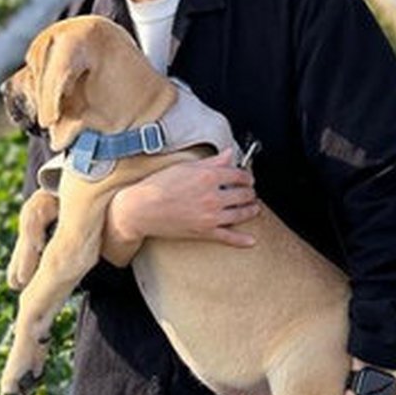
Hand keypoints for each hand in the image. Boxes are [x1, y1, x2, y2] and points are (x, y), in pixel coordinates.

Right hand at [112, 148, 259, 247]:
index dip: (246, 176)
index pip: (238, 175)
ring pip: (241, 213)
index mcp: (208, 177)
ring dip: (251, 210)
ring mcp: (211, 216)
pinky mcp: (205, 232)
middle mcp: (213, 197)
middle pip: (243, 194)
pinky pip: (228, 237)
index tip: (246, 177)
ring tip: (253, 208)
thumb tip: (229, 154)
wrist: (141, 209)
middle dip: (250, 192)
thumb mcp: (185, 167)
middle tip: (250, 191)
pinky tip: (251, 240)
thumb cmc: (158, 186)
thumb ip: (212, 161)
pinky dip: (242, 240)